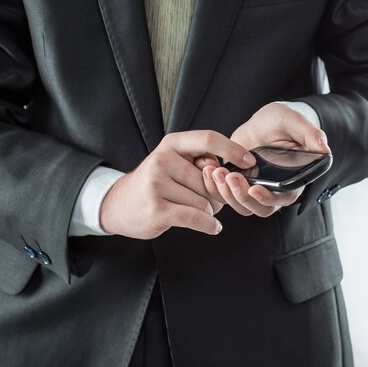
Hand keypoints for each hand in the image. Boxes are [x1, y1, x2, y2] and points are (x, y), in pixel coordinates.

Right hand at [100, 131, 255, 238]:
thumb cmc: (154, 184)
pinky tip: (210, 227)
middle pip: (211, 180)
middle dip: (216, 195)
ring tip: (195, 211)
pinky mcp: (157, 208)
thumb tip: (233, 173)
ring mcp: (157, 184)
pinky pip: (197, 217)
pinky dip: (209, 225)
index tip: (249, 162)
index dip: (233, 150)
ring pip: (205, 201)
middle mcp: (163, 160)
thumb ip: (200, 163)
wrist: (118, 205)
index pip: (209, 139)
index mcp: (171, 144)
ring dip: (209, 212)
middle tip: (206, 201)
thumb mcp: (173, 163)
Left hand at [196, 102, 329, 216]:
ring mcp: (257, 188)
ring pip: (242, 206)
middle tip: (230, 177)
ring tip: (217, 172)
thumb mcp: (295, 121)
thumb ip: (311, 134)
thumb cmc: (284, 121)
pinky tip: (210, 170)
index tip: (255, 189)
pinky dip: (216, 187)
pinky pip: (228, 195)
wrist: (264, 122)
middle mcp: (276, 189)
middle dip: (243, 197)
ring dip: (228, 194)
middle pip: (261, 209)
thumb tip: (325, 150)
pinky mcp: (240, 184)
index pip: (284, 199)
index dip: (269, 199)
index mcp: (294, 179)